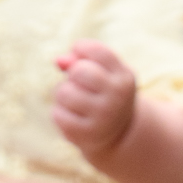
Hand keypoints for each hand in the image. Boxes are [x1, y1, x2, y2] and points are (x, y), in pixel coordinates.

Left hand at [51, 40, 136, 163]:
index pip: (97, 51)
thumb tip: (59, 61)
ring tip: (74, 100)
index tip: (80, 56)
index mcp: (124, 78)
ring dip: (63, 93)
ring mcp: (103, 117)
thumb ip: (80, 59)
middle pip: (78, 71)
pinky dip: (60, 113)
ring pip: (64, 93)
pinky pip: (58, 114)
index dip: (81, 48)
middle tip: (80, 83)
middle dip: (72, 74)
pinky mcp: (86, 134)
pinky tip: (72, 116)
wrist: (117, 134)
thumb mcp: (102, 72)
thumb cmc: (104, 93)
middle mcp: (117, 98)